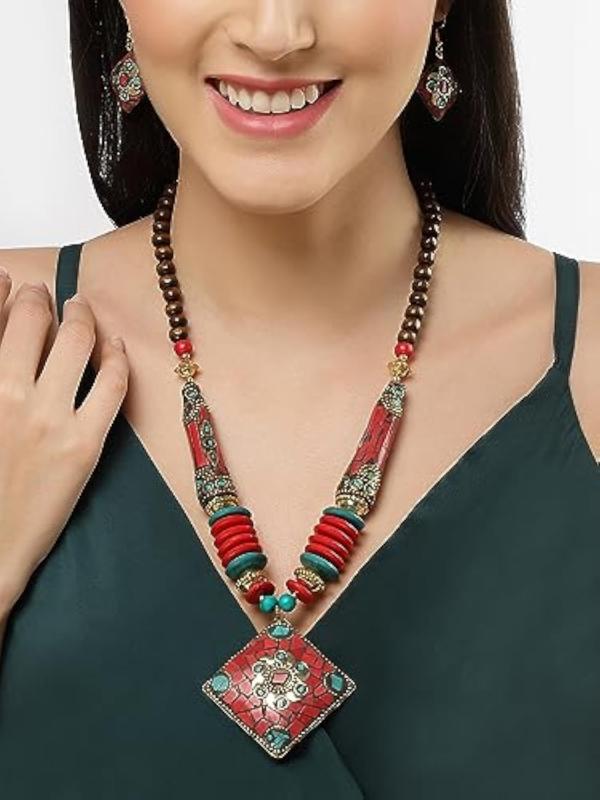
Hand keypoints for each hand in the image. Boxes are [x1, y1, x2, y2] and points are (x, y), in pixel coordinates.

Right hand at [0, 271, 129, 615]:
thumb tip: (1, 329)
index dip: (3, 290)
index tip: (10, 279)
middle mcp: (6, 392)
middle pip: (31, 318)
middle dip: (40, 298)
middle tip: (48, 296)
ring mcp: (47, 417)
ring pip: (75, 341)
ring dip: (80, 316)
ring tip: (81, 309)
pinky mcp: (84, 444)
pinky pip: (112, 384)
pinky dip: (116, 357)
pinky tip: (115, 346)